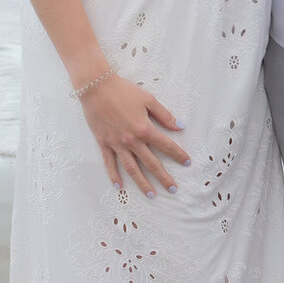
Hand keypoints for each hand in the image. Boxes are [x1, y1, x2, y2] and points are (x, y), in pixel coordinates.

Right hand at [80, 73, 188, 196]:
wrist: (96, 87)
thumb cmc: (123, 91)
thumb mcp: (148, 99)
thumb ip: (164, 115)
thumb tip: (180, 126)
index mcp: (144, 129)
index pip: (166, 145)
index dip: (178, 154)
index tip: (187, 162)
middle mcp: (132, 141)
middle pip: (151, 163)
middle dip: (164, 177)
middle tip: (173, 189)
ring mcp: (117, 144)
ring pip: (132, 168)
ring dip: (142, 183)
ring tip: (152, 195)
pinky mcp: (104, 143)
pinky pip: (109, 163)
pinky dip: (114, 176)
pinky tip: (119, 187)